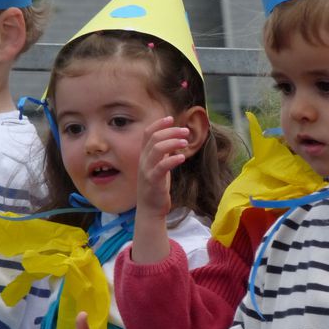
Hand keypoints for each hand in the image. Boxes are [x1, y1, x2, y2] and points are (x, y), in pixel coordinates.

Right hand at [131, 116, 188, 263]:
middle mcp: (143, 161)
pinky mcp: (153, 182)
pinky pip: (162, 167)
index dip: (158, 124)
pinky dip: (172, 160)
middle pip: (154, 138)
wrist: (150, 210)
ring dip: (172, 142)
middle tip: (185, 131)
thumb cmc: (156, 187)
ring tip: (185, 142)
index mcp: (144, 156)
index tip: (171, 118)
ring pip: (157, 149)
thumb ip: (163, 154)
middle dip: (171, 131)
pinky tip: (182, 157)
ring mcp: (147, 171)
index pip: (147, 133)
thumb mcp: (159, 166)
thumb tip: (174, 139)